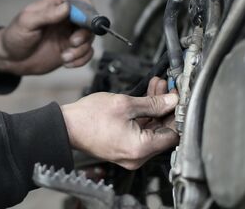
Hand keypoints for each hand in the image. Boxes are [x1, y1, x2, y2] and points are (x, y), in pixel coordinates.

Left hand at [0, 0, 93, 75]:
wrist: (9, 58)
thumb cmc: (14, 36)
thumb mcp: (27, 22)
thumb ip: (47, 14)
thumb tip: (66, 7)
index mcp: (55, 4)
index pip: (81, 0)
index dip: (88, 10)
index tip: (85, 24)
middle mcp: (65, 18)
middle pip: (89, 20)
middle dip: (85, 34)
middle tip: (72, 43)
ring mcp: (69, 34)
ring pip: (89, 38)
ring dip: (81, 50)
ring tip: (65, 57)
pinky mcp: (70, 49)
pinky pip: (86, 53)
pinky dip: (81, 60)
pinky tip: (67, 62)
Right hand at [60, 81, 178, 168]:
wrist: (67, 126)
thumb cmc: (89, 117)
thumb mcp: (124, 104)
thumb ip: (152, 103)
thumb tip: (171, 100)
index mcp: (141, 148)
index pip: (173, 135)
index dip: (176, 114)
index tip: (177, 98)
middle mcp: (138, 156)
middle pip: (163, 132)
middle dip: (165, 108)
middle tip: (166, 88)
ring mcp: (131, 154)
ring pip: (152, 130)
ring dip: (155, 109)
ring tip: (156, 86)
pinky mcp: (124, 148)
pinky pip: (141, 132)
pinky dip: (144, 116)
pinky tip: (145, 98)